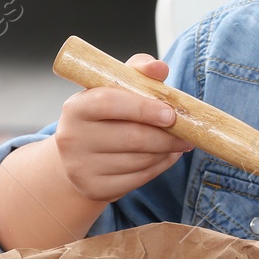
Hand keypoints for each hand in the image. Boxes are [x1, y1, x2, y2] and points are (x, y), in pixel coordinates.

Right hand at [53, 53, 193, 202]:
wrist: (78, 155)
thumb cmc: (105, 116)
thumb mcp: (116, 88)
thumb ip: (138, 72)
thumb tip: (159, 68)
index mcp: (76, 107)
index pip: (109, 103)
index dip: (144, 108)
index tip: (170, 114)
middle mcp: (72, 138)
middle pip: (131, 138)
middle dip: (165, 137)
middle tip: (186, 135)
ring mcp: (80, 167)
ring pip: (139, 161)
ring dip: (165, 152)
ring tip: (176, 144)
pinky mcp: (94, 189)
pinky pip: (138, 179)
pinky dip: (158, 168)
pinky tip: (164, 157)